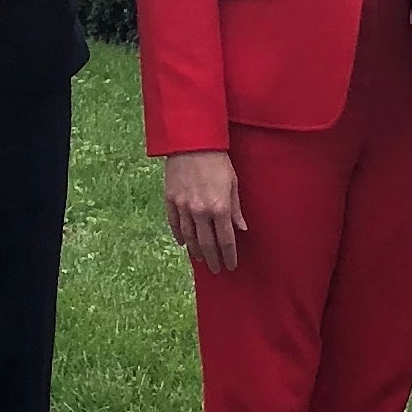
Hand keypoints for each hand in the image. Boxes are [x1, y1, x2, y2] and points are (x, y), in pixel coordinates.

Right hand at [163, 150, 245, 271]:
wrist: (192, 142)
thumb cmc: (217, 160)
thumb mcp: (233, 183)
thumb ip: (236, 209)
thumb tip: (241, 229)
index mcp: (219, 207)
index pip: (226, 240)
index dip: (229, 256)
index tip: (231, 265)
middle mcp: (200, 211)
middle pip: (207, 244)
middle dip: (212, 259)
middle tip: (215, 269)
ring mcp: (183, 206)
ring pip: (189, 237)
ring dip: (196, 251)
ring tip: (200, 259)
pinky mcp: (170, 200)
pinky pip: (174, 224)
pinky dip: (179, 236)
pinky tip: (183, 243)